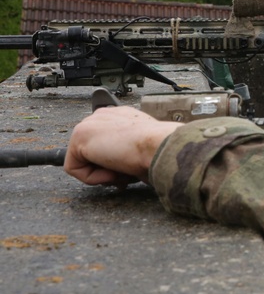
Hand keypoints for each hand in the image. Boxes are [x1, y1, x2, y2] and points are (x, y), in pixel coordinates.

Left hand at [65, 106, 182, 187]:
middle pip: (92, 151)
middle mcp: (104, 115)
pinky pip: (74, 168)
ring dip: (102, 173)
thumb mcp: (144, 146)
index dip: (114, 161)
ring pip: (83, 161)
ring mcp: (89, 123)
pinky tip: (112, 171)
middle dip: (106, 168)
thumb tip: (119, 165)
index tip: (128, 169)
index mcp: (121, 116)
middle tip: (124, 175)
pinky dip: (93, 177)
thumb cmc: (159, 147)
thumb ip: (128, 148)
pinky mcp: (79, 136)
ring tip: (122, 171)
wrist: (159, 144)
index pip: (105, 141)